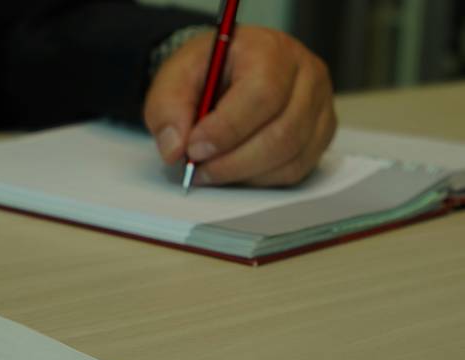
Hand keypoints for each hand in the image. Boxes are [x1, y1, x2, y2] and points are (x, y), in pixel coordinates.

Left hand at [144, 26, 336, 185]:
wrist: (230, 68)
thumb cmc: (208, 70)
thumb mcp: (175, 76)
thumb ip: (168, 107)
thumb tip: (175, 149)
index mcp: (271, 50)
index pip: (262, 94)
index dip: (227, 129)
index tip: (194, 149)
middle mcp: (306, 75)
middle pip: (283, 132)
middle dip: (233, 161)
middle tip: (197, 169)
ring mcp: (320, 105)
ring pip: (291, 156)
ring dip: (244, 174)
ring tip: (209, 171)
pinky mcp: (321, 133)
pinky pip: (297, 169)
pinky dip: (260, 178)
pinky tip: (234, 170)